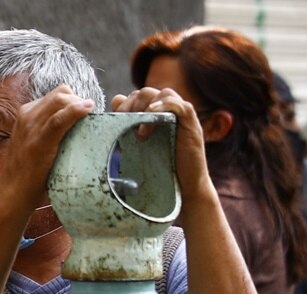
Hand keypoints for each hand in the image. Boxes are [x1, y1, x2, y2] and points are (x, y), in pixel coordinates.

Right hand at [0, 85, 95, 208]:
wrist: (12, 194)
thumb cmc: (28, 174)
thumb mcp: (35, 145)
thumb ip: (50, 134)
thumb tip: (76, 133)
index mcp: (26, 115)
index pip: (56, 95)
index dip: (74, 101)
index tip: (85, 115)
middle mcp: (27, 116)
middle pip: (61, 93)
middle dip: (79, 101)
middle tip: (89, 120)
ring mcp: (31, 127)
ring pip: (60, 101)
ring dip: (80, 105)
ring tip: (91, 117)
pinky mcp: (39, 141)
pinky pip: (59, 119)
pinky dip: (76, 111)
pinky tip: (88, 109)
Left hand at [109, 87, 210, 204]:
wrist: (184, 188)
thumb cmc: (161, 169)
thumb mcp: (138, 146)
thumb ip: (127, 126)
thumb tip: (115, 101)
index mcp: (155, 114)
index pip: (138, 95)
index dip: (124, 103)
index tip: (114, 119)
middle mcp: (169, 111)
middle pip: (147, 92)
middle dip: (131, 104)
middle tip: (124, 123)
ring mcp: (182, 116)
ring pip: (163, 93)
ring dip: (146, 106)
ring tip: (140, 132)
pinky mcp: (192, 123)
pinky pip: (179, 105)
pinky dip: (164, 105)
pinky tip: (152, 114)